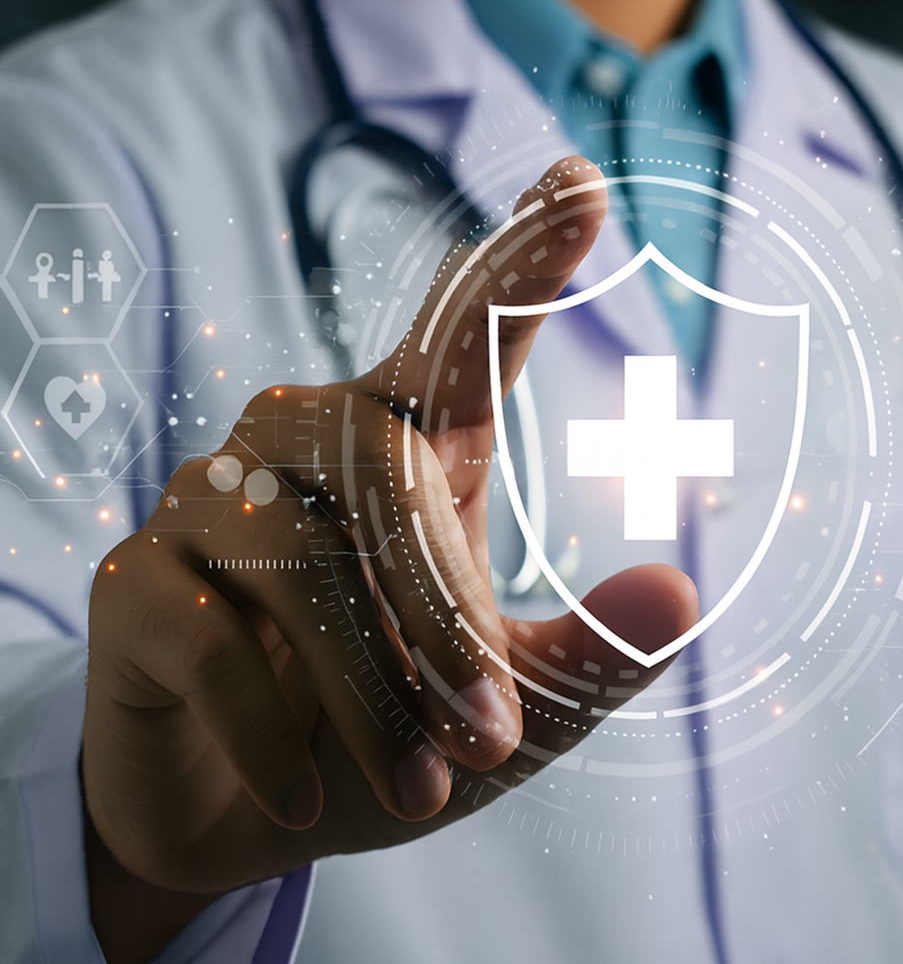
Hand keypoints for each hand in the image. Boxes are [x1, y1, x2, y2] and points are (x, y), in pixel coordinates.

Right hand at [82, 159, 693, 954]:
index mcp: (408, 446)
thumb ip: (586, 654)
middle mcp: (305, 442)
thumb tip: (682, 590)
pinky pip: (212, 641)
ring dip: (376, 686)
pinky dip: (273, 730)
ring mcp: (211, 502)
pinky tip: (302, 794)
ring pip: (307, 561)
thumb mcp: (506, 708)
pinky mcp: (137, 584)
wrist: (239, 806)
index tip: (583, 181)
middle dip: (449, 617)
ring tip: (429, 786)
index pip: (465, 333)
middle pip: (390, 477)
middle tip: (496, 735)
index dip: (520, 259)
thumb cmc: (390, 726)